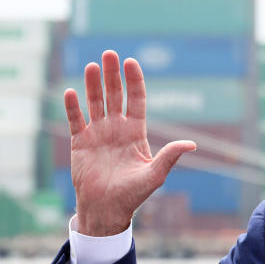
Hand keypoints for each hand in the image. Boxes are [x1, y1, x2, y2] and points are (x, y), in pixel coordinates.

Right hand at [66, 50, 195, 235]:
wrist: (106, 210)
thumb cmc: (133, 194)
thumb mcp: (154, 175)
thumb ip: (169, 156)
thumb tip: (192, 144)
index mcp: (135, 132)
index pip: (136, 100)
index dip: (134, 81)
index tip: (131, 63)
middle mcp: (116, 128)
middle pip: (114, 95)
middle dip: (112, 75)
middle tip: (110, 54)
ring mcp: (97, 133)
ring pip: (94, 102)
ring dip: (93, 84)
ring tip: (92, 66)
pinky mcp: (80, 142)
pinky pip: (75, 120)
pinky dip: (72, 107)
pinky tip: (72, 92)